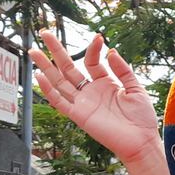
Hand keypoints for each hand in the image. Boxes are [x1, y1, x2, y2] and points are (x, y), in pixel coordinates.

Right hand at [30, 30, 161, 163]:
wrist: (141, 141)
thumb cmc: (141, 118)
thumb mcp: (135, 88)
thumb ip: (123, 70)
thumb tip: (111, 51)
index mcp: (105, 83)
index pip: (91, 62)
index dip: (93, 49)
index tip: (98, 38)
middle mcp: (91, 92)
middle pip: (68, 68)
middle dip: (56, 51)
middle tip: (45, 33)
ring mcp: (83, 103)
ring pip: (59, 82)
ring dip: (45, 67)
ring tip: (33, 51)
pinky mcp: (79, 116)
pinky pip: (60, 102)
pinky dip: (49, 90)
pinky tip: (40, 76)